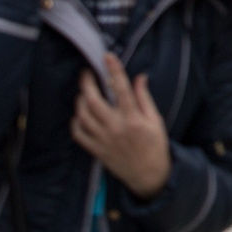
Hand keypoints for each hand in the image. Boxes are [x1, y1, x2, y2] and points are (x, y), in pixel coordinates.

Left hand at [71, 53, 170, 199]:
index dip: (113, 70)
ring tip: (84, 93)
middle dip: (87, 83)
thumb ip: (144, 98)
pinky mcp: (96, 150)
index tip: (107, 56)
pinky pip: (78, 134)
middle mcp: (115, 128)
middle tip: (87, 73)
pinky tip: (80, 115)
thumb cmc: (155, 145)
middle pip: (94, 100)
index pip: (121, 89)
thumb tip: (139, 78)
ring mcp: (103, 140)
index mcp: (133, 119)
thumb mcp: (155, 120)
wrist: (149, 175)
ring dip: (80, 101)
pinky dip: (76, 122)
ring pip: (83, 116)